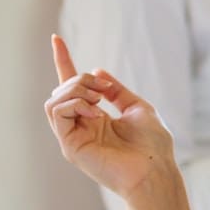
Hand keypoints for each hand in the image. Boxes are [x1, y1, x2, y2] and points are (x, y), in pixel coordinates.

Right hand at [43, 34, 177, 201]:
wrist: (154, 171)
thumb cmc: (152, 145)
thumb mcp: (137, 107)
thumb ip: (116, 91)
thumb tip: (97, 72)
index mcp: (95, 118)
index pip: (72, 88)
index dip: (63, 62)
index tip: (56, 38)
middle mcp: (80, 126)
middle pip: (63, 88)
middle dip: (81, 78)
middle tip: (106, 90)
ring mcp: (73, 137)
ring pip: (54, 99)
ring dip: (76, 90)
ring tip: (99, 100)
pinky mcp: (70, 146)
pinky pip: (58, 113)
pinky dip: (75, 103)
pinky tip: (96, 112)